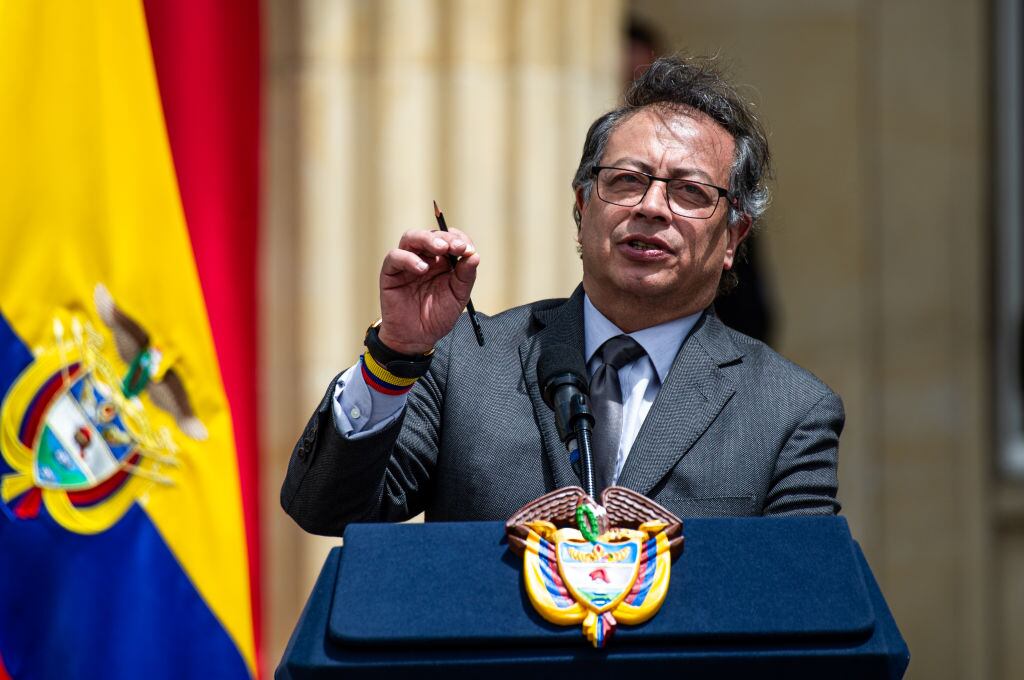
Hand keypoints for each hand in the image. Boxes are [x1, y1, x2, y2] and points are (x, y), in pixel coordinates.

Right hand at [378, 229, 479, 354]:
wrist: (417, 338)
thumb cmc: (437, 316)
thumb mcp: (458, 297)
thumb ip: (465, 276)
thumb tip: (474, 255)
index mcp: (442, 262)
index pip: (450, 240)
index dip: (459, 240)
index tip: (468, 249)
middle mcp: (424, 258)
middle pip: (432, 236)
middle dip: (446, 238)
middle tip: (456, 247)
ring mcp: (406, 263)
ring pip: (411, 238)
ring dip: (427, 239)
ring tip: (440, 249)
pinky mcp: (390, 272)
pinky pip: (395, 257)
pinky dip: (408, 258)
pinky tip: (421, 268)